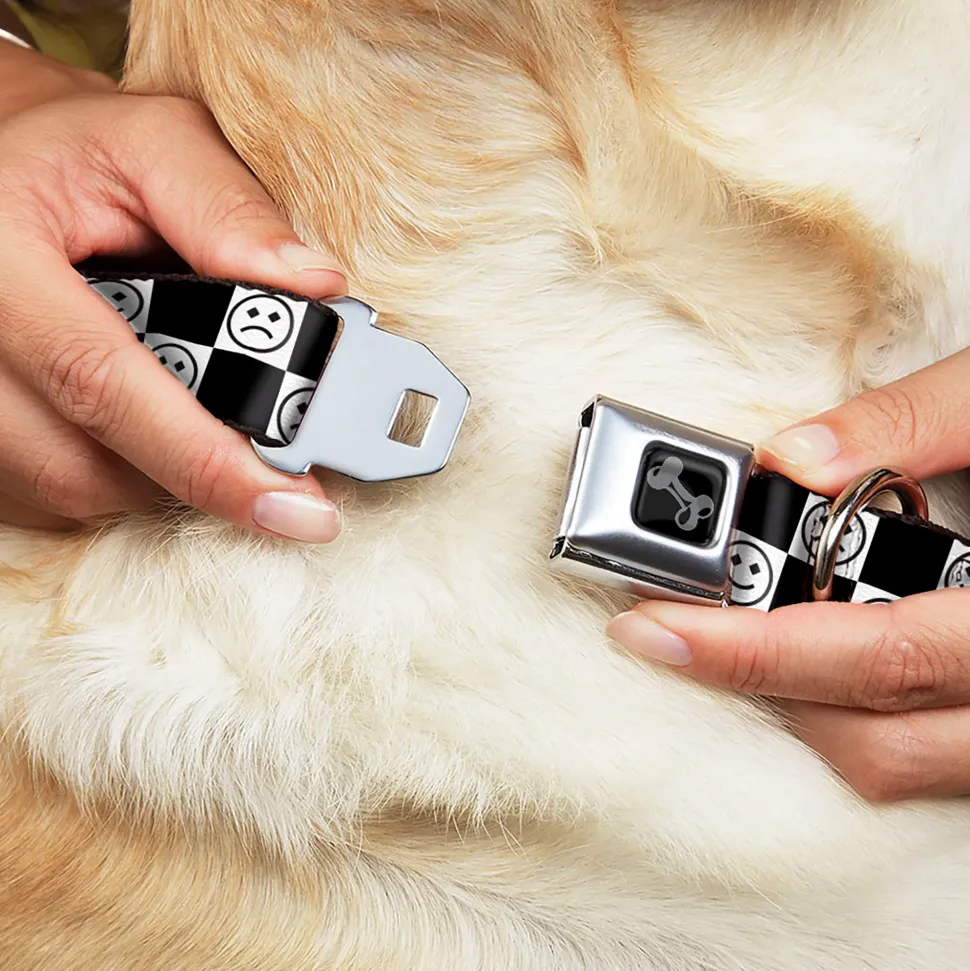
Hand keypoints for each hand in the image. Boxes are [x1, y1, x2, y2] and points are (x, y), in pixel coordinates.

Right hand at [0, 45, 346, 540]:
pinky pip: (54, 490)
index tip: (297, 509)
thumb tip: (316, 288)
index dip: (205, 460)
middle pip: (83, 464)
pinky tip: (156, 427)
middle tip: (283, 476)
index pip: (101, 383)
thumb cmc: (79, 155)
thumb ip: (229, 209)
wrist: (5, 172)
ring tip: (212, 423)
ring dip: (163, 476)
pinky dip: (126, 473)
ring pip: (72, 488)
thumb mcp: (154, 145)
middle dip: (198, 477)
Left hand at [608, 348, 969, 800]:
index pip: (880, 654)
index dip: (756, 650)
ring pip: (903, 764)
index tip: (656, 624)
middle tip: (666, 628)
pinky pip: (932, 757)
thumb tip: (791, 458)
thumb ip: (912, 422)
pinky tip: (814, 658)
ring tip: (730, 639)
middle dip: (756, 685)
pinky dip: (859, 717)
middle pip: (877, 737)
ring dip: (803, 709)